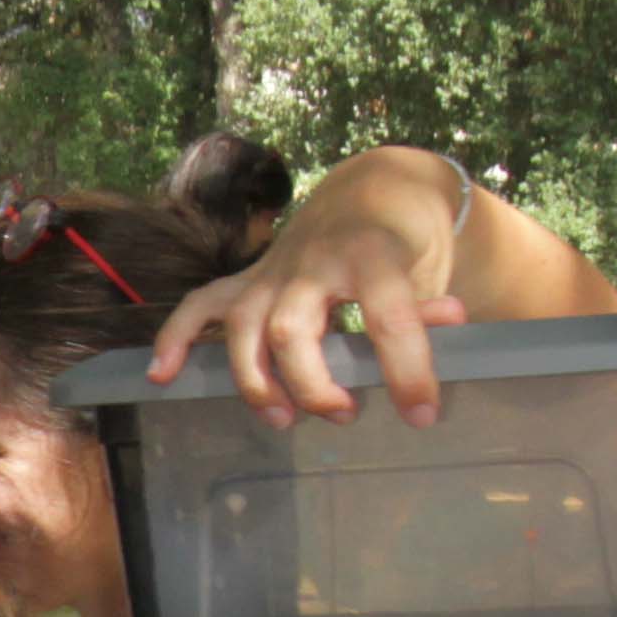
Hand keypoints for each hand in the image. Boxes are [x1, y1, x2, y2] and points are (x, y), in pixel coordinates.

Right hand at [146, 150, 471, 426]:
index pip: (386, 312)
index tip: (421, 413)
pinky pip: (199, 306)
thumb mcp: (429, 267)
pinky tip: (162, 376)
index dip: (406, 367)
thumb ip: (431, 300)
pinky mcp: (246, 282)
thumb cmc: (403, 243)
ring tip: (284, 420)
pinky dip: (176, 339)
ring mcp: (271, 273)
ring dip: (256, 381)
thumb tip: (454, 321)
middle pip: (290, 329)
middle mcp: (311, 262)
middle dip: (311, 383)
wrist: (370, 196)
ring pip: (242, 328)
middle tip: (346, 415)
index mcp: (369, 253)